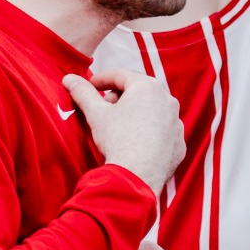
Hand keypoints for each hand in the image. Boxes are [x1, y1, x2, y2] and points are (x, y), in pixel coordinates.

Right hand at [65, 69, 185, 190]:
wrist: (138, 173)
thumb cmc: (117, 139)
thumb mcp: (96, 113)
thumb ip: (82, 93)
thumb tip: (70, 79)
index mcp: (148, 88)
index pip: (121, 75)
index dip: (102, 79)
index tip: (89, 86)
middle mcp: (168, 101)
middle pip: (138, 92)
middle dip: (118, 97)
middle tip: (102, 109)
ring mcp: (176, 122)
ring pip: (152, 111)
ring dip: (134, 114)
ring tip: (117, 127)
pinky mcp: (179, 142)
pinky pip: (161, 131)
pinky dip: (148, 132)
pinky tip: (134, 143)